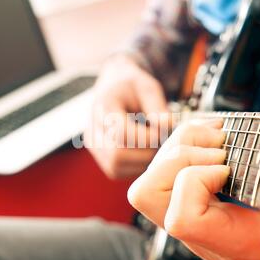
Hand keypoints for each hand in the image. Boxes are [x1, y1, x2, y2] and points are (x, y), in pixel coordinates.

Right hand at [84, 55, 169, 178]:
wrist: (115, 88)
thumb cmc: (133, 87)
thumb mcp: (148, 87)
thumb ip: (158, 106)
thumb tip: (167, 126)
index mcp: (103, 106)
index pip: (122, 133)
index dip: (147, 137)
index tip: (163, 130)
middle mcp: (92, 129)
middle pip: (117, 155)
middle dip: (146, 153)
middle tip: (163, 142)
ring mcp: (94, 146)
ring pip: (116, 167)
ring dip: (142, 162)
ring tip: (155, 146)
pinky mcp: (100, 157)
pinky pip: (117, 172)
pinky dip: (135, 166)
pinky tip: (146, 151)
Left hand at [128, 120, 259, 259]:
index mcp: (229, 243)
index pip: (182, 221)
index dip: (197, 182)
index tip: (230, 171)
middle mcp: (199, 231)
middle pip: (146, 194)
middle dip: (179, 157)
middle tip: (218, 151)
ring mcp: (189, 214)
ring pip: (150, 179)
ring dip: (180, 146)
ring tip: (217, 140)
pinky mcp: (190, 200)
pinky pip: (166, 171)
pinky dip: (185, 145)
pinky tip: (215, 140)